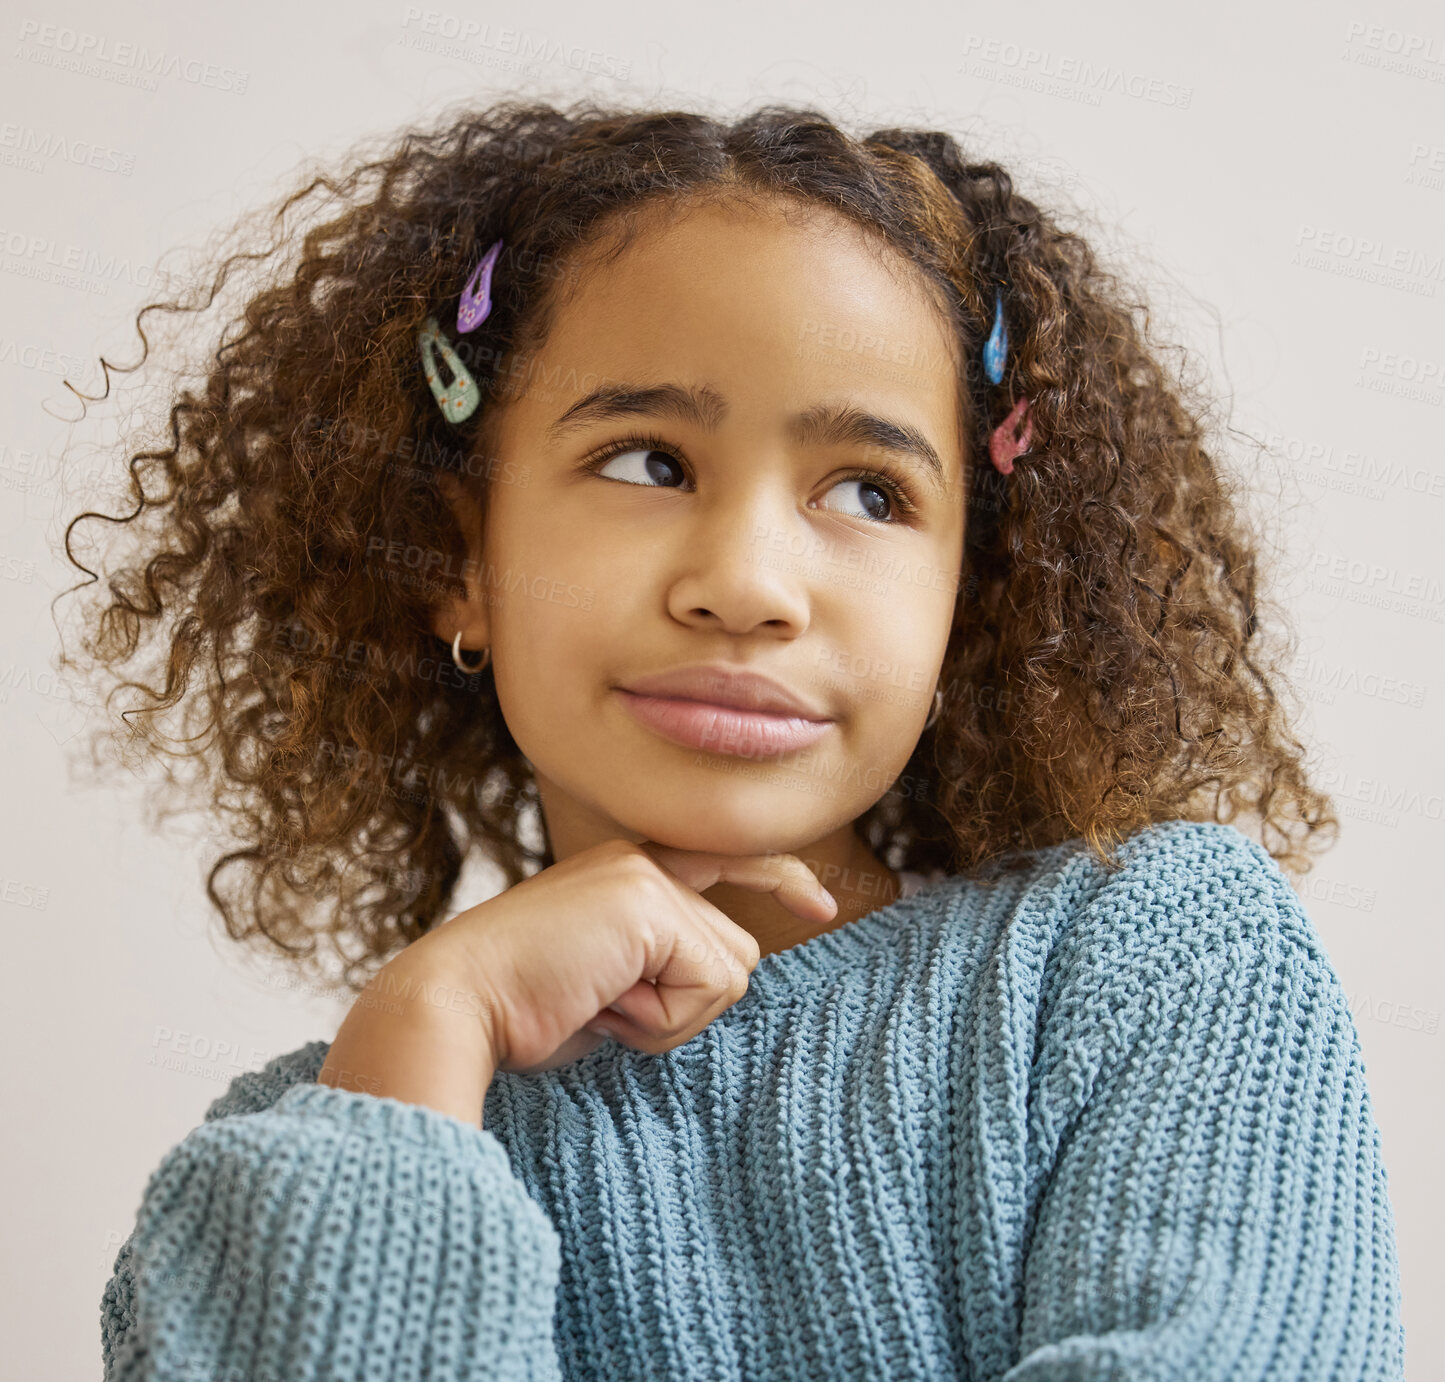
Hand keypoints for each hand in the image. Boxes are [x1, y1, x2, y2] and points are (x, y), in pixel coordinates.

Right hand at [425, 837, 836, 1074]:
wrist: (458, 1007)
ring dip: (673, 1015)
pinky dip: (664, 1018)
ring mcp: (644, 875)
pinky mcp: (647, 902)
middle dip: (686, 1006)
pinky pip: (710, 983)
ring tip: (601, 1005)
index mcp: (627, 875)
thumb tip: (720, 977)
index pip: (726, 862)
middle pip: (737, 950)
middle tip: (608, 1009)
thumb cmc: (523, 1012)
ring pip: (730, 970)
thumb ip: (657, 968)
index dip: (779, 879)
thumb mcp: (606, 985)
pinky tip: (604, 1003)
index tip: (820, 906)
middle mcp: (641, 862)